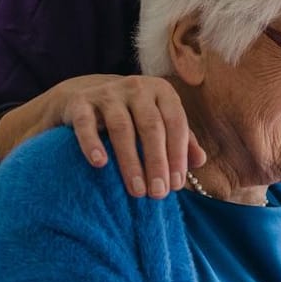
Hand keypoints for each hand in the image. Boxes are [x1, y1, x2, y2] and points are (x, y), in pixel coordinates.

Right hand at [0, 74, 204, 197]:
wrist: (88, 98)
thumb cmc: (135, 117)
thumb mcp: (160, 124)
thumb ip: (182, 141)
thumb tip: (200, 160)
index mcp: (162, 92)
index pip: (175, 123)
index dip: (178, 155)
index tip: (176, 185)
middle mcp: (137, 87)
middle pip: (151, 127)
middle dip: (156, 162)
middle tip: (158, 193)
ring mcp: (108, 93)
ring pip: (122, 128)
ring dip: (130, 161)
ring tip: (136, 190)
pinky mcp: (80, 102)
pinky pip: (86, 123)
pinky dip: (92, 143)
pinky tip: (100, 164)